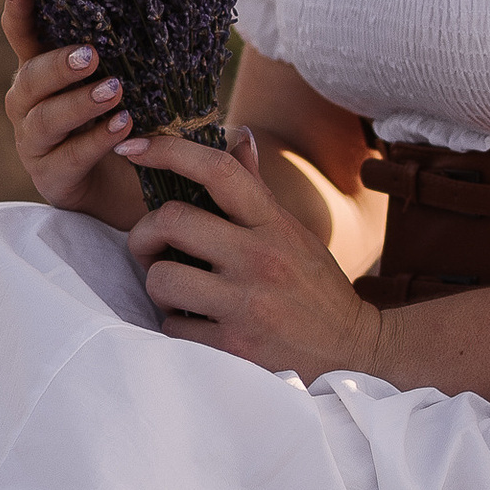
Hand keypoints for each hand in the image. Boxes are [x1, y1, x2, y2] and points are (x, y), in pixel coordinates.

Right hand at [0, 0, 142, 227]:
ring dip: (79, 103)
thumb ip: (124, 53)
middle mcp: (29, 104)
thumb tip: (154, 3)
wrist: (136, 190)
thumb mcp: (129, 81)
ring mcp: (34, 143)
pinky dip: (95, 140)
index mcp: (43, 71)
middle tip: (92, 55)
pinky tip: (123, 128)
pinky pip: (68, 157)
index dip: (17, 11)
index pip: (21, 36)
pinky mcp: (50, 177)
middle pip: (29, 78)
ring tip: (115, 91)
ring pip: (44, 118)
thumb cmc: (132, 121)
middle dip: (58, 65)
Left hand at [125, 127, 385, 382]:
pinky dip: (176, 326)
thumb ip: (258, 191)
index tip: (135, 147)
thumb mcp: (295, 234)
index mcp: (274, 224)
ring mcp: (247, 305)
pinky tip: (196, 326)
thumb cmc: (316, 289)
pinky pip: (172, 327)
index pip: (217, 170)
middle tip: (150, 247)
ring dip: (158, 285)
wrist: (354, 353)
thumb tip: (239, 136)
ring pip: (161, 279)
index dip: (167, 150)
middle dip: (145, 234)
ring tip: (177, 292)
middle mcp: (260, 258)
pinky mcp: (234, 348)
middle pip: (171, 220)